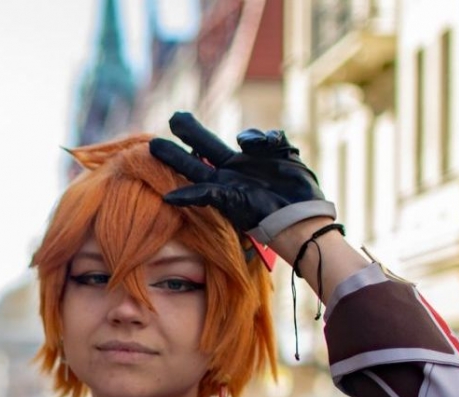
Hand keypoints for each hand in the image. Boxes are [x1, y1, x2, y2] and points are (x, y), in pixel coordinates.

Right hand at [148, 113, 335, 247]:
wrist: (304, 215)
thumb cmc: (296, 188)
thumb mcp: (283, 152)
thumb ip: (265, 139)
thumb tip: (240, 140)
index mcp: (238, 162)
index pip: (210, 144)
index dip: (195, 132)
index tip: (178, 119)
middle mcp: (228, 173)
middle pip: (200, 150)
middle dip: (184, 134)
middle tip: (169, 119)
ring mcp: (226, 187)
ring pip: (195, 170)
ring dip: (174, 159)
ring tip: (154, 146)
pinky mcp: (230, 201)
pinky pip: (204, 196)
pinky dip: (187, 196)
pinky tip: (170, 196)